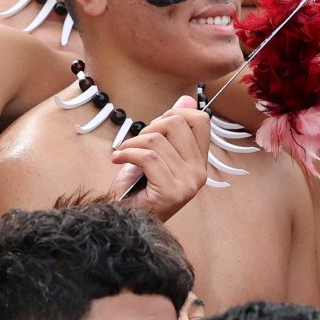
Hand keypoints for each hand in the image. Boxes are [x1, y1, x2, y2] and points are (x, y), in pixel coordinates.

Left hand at [110, 97, 210, 219]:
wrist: (124, 221)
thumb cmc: (137, 189)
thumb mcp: (155, 152)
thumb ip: (171, 128)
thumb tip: (187, 98)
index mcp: (199, 162)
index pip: (201, 120)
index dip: (175, 113)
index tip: (155, 126)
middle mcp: (199, 172)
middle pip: (177, 123)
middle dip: (150, 127)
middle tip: (136, 144)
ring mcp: (188, 183)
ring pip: (157, 140)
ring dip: (131, 143)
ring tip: (123, 154)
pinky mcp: (171, 192)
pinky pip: (147, 157)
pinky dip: (126, 153)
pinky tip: (117, 160)